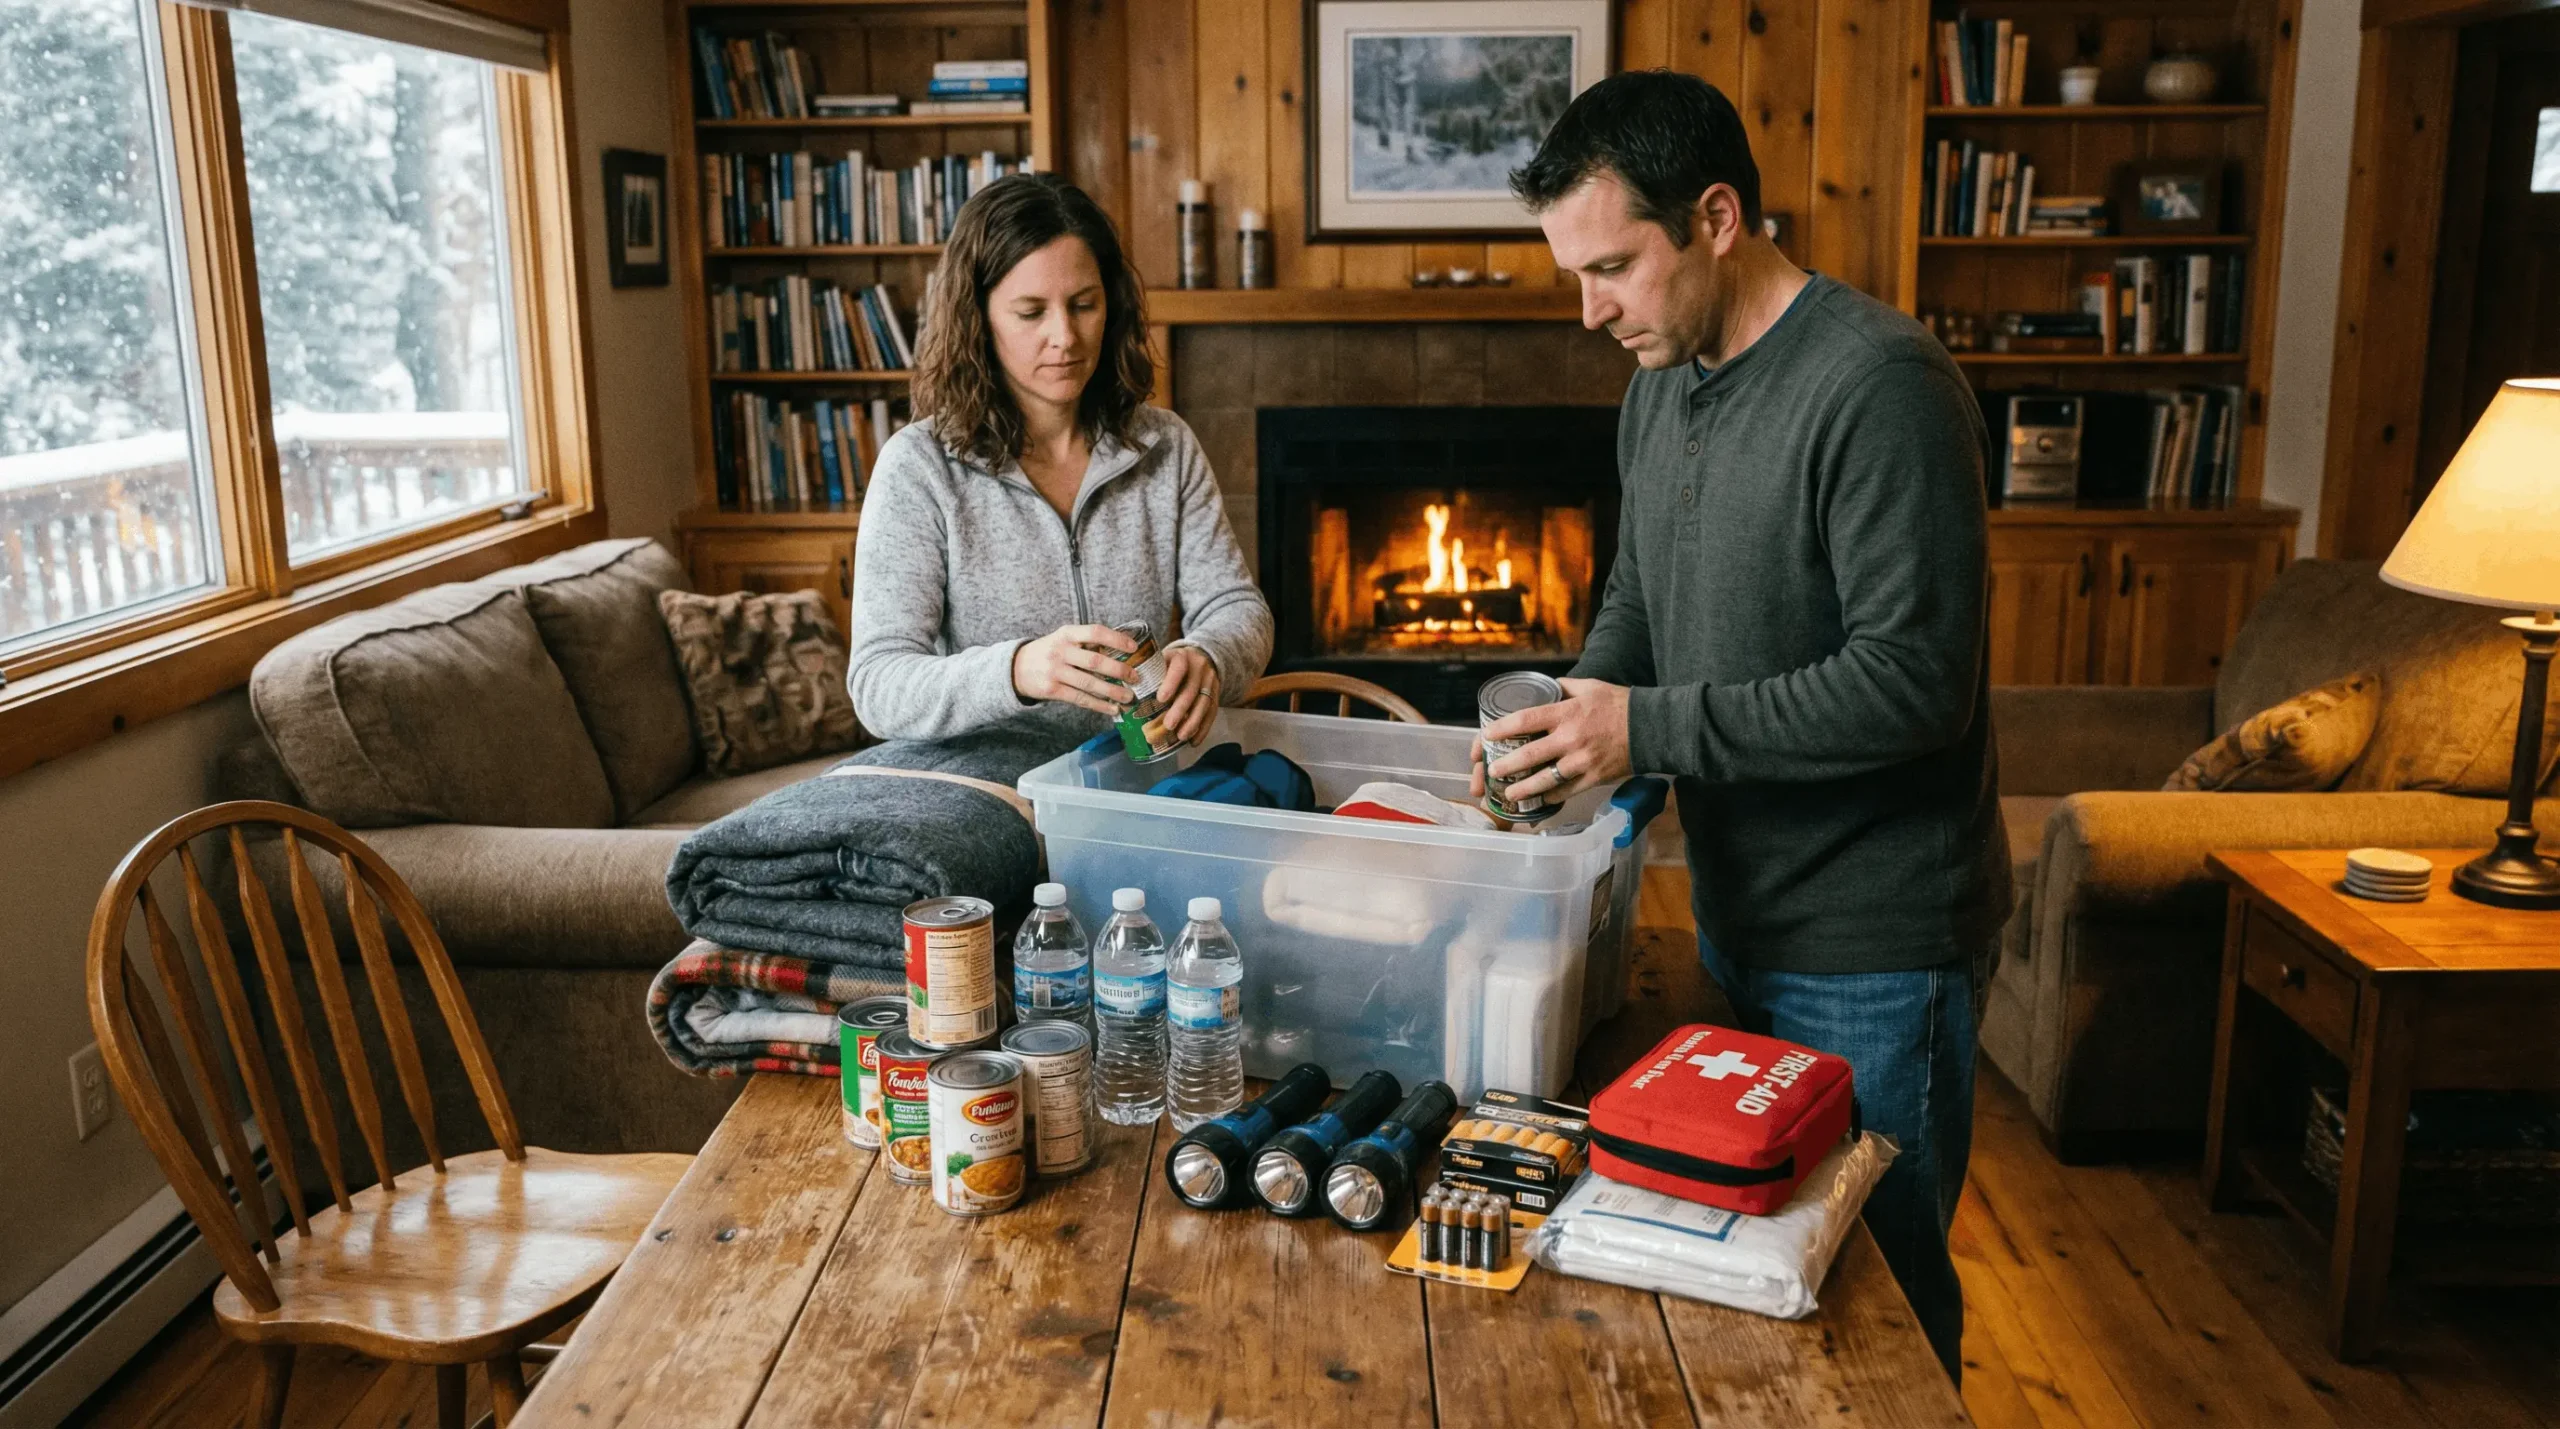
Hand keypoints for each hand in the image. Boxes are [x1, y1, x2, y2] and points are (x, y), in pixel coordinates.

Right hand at [1012, 624, 1137, 717]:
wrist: (1016, 667)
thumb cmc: (1049, 652)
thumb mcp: (1063, 639)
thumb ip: (1086, 642)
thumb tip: (1122, 650)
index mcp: (1067, 633)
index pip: (1095, 632)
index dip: (1116, 639)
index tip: (1134, 648)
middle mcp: (1060, 651)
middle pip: (1095, 661)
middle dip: (1119, 670)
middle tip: (1136, 677)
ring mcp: (1055, 671)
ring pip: (1089, 683)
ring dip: (1112, 691)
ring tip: (1129, 697)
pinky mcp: (1051, 690)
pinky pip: (1080, 699)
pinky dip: (1099, 705)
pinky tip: (1112, 708)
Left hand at [1156, 646, 1220, 744]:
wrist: (1201, 656)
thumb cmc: (1172, 664)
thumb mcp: (1161, 661)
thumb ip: (1147, 676)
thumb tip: (1123, 703)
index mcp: (1182, 657)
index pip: (1179, 667)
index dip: (1171, 683)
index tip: (1160, 699)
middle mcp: (1199, 667)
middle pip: (1191, 690)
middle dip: (1180, 709)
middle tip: (1168, 725)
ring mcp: (1210, 681)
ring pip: (1204, 703)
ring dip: (1192, 722)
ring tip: (1181, 736)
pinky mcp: (1216, 694)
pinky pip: (1212, 712)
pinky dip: (1203, 729)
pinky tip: (1193, 741)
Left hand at [1478, 678, 1632, 805]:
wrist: (1651, 727)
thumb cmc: (1619, 704)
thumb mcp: (1590, 686)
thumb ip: (1564, 687)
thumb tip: (1546, 687)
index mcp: (1567, 712)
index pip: (1525, 720)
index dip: (1501, 728)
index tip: (1485, 735)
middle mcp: (1571, 738)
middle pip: (1529, 755)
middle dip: (1505, 765)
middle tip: (1492, 770)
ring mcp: (1582, 761)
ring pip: (1545, 780)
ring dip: (1523, 789)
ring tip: (1509, 793)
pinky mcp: (1593, 778)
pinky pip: (1566, 791)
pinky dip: (1550, 797)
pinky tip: (1539, 800)